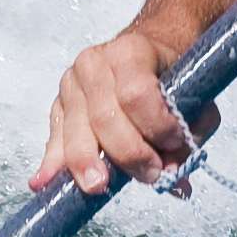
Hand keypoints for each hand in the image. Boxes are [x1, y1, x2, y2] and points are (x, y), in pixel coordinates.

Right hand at [32, 26, 220, 195]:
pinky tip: (43, 181)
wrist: (147, 51)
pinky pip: (56, 138)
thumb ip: (187, 137)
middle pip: (104, 117)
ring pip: (76, 131)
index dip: (156, 125)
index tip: (174, 144)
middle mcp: (94, 63)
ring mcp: (71, 84)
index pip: (136, 94)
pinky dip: (53, 162)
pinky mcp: (59, 105)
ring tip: (99, 186)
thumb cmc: (171, 76)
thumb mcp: (193, 98)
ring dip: (89, 163)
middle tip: (150, 174)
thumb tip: (172, 181)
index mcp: (130, 51)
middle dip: (128, 153)